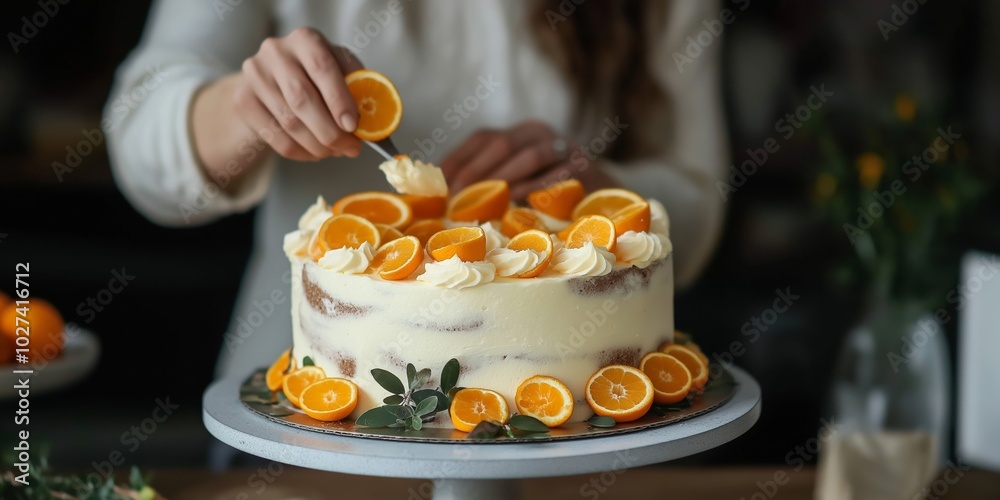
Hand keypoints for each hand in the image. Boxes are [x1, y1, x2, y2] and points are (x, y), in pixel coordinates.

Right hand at [233, 27, 363, 160]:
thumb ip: (358, 89)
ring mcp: (255, 75)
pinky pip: (274, 136)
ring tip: (335, 152)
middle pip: (302, 99)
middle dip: (330, 132)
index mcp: (305, 39)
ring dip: (317, 146)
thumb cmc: (319, 75)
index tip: (354, 127)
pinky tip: (315, 153)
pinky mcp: (243, 100)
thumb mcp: (342, 71)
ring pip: (288, 122)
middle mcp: (275, 52)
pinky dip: (299, 152)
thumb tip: (374, 122)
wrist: (276, 77)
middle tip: (351, 149)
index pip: (322, 67)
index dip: (339, 100)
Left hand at [440, 120, 615, 199]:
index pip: (482, 138)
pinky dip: (535, 188)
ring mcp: (563, 147)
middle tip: (458, 197)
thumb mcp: (516, 180)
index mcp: (518, 132)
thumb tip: (447, 195)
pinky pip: (556, 175)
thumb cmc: (547, 191)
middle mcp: (539, 132)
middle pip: (503, 144)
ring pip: (530, 156)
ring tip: (486, 200)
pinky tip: (518, 202)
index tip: (442, 185)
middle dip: (477, 172)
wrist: (601, 194)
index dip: (459, 159)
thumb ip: (489, 180)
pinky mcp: (583, 166)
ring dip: (505, 178)